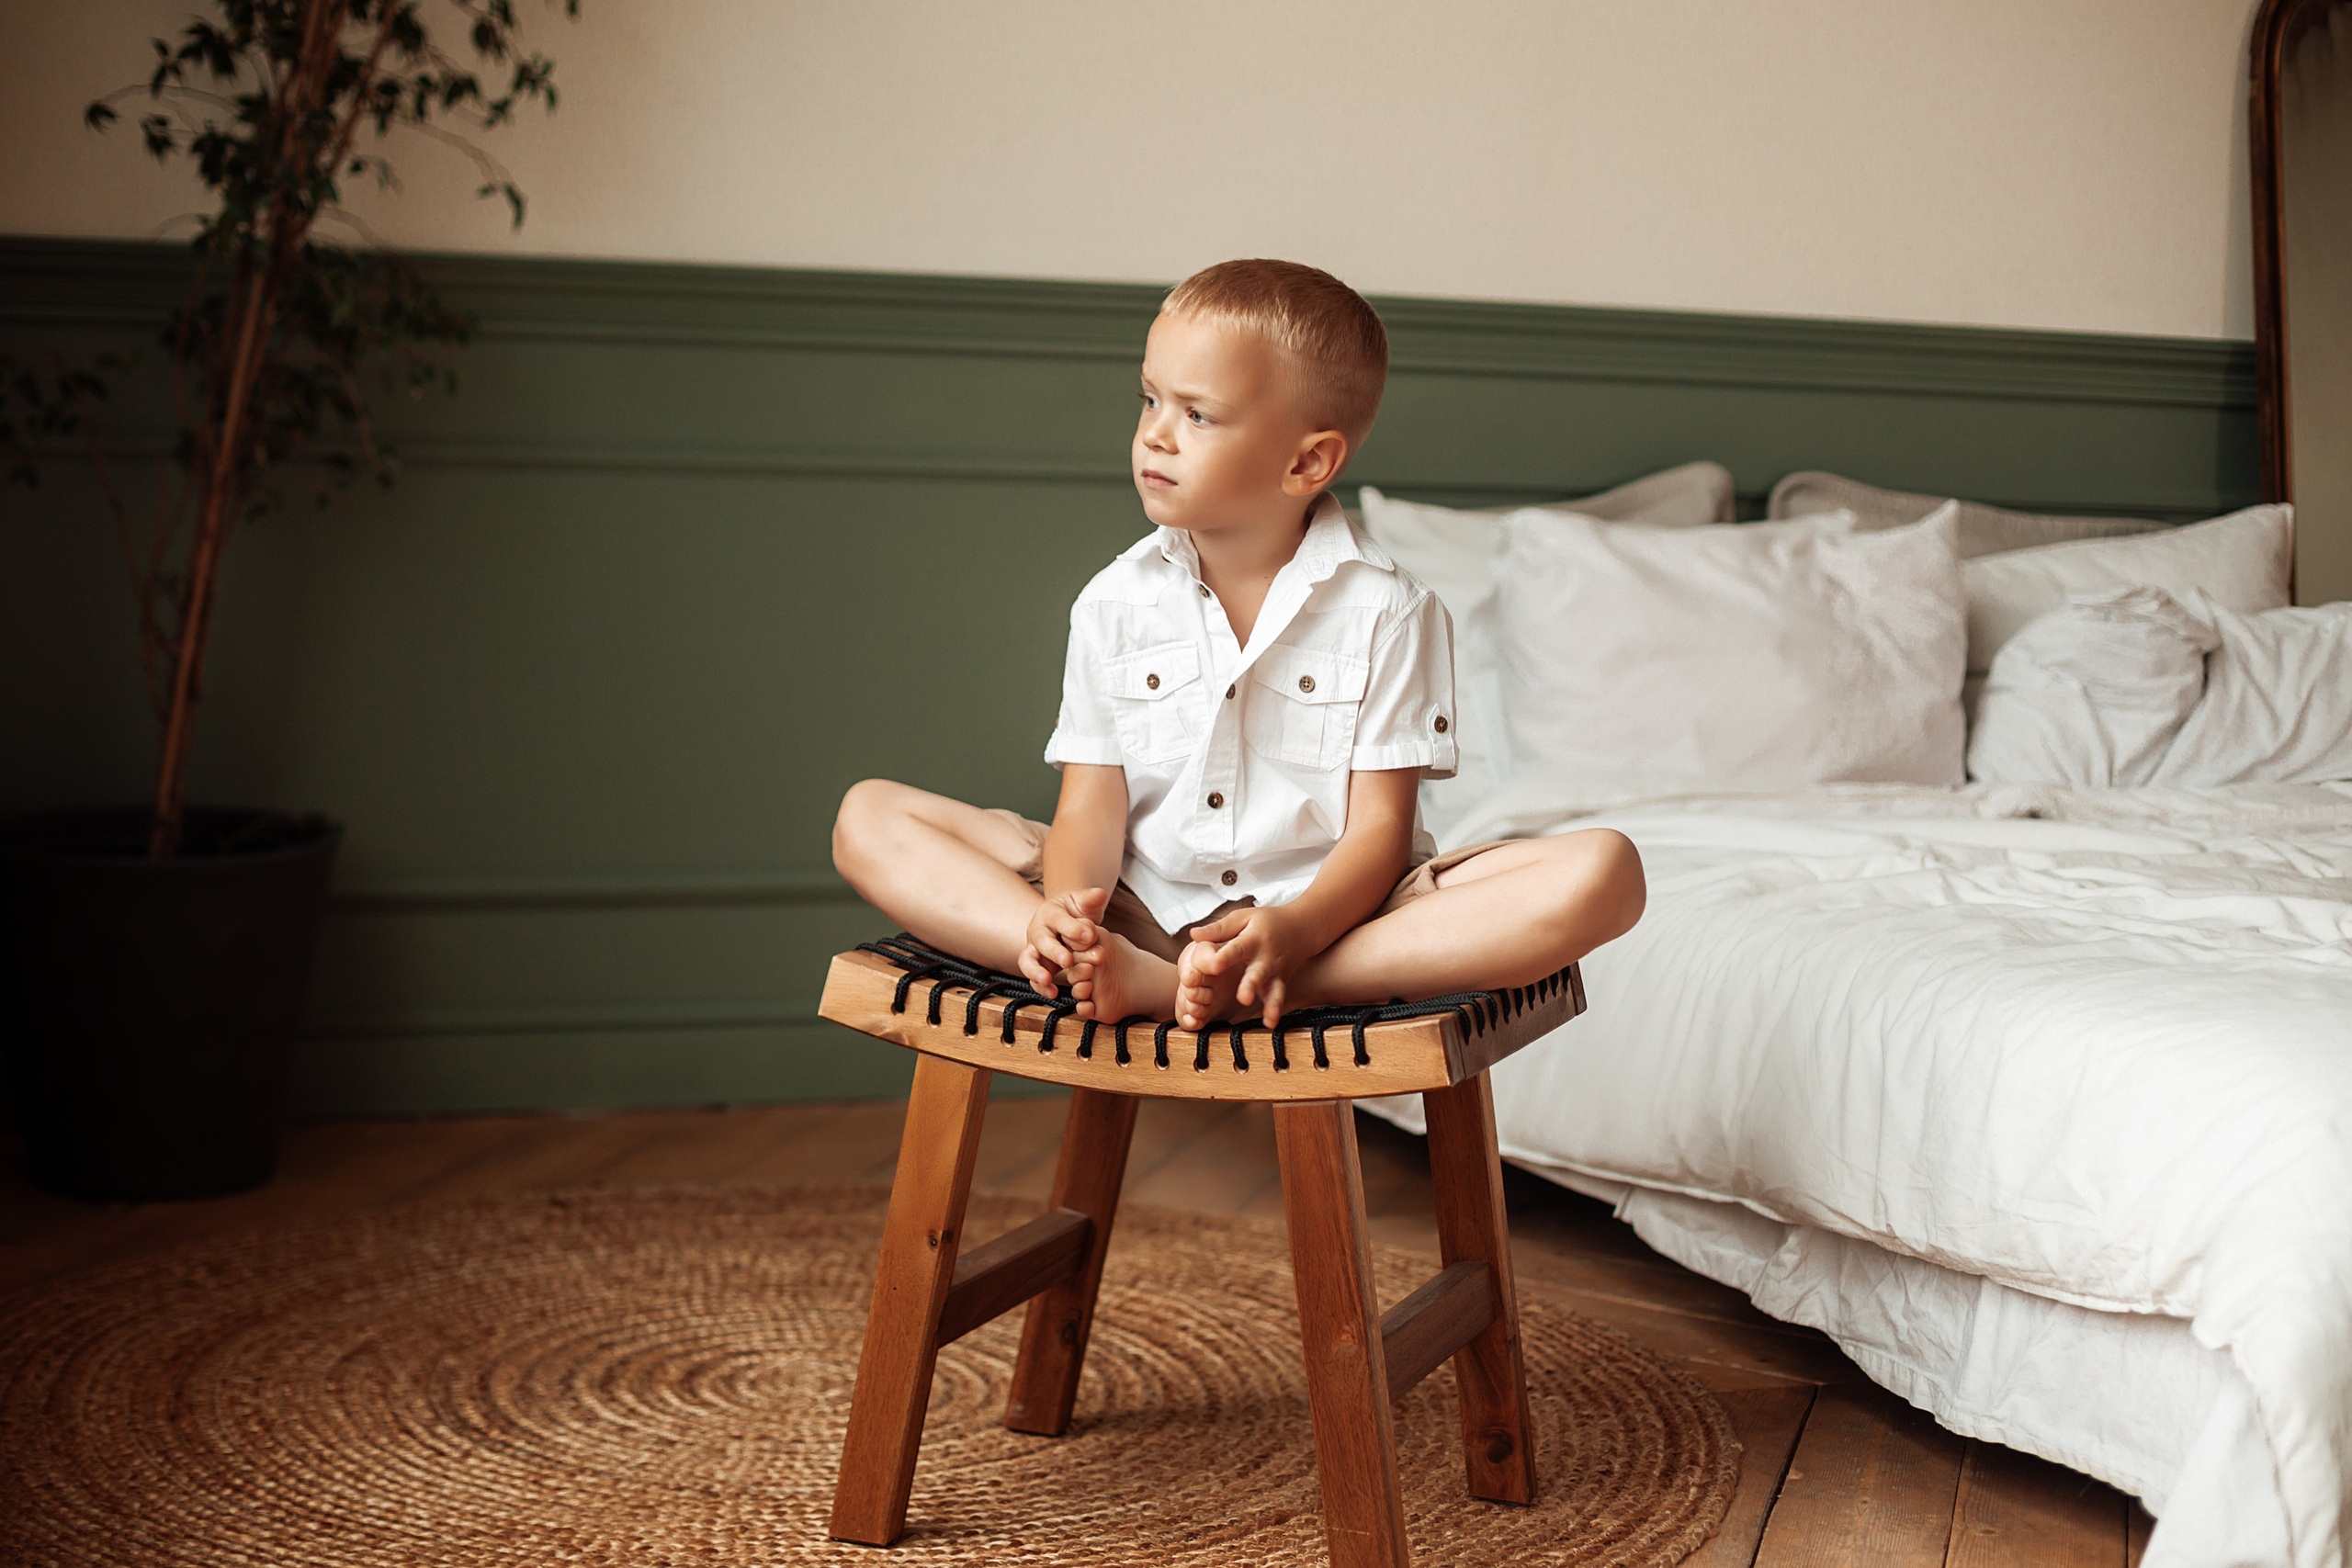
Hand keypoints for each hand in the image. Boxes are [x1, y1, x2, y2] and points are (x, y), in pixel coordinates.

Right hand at [1020, 887, 1109, 996]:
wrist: (1068, 922)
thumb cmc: (1077, 911)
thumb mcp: (1085, 902)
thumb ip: (1091, 899)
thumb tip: (1100, 893)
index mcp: (1050, 912)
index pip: (1058, 918)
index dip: (1072, 927)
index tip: (1090, 936)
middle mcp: (1038, 930)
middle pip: (1040, 939)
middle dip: (1053, 950)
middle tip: (1067, 960)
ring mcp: (1034, 949)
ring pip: (1027, 960)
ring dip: (1036, 971)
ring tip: (1048, 980)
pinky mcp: (1036, 966)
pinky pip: (1033, 978)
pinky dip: (1040, 987)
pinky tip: (1053, 994)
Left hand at [1182, 904, 1314, 1028]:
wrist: (1300, 928)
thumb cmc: (1265, 923)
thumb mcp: (1243, 918)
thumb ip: (1219, 929)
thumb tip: (1193, 934)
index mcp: (1253, 939)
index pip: (1237, 949)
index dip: (1226, 958)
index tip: (1213, 966)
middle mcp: (1266, 957)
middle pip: (1257, 973)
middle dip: (1251, 985)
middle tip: (1243, 998)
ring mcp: (1276, 972)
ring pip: (1273, 989)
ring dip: (1270, 1003)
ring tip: (1266, 1018)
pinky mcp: (1281, 982)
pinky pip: (1279, 996)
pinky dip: (1275, 1010)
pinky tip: (1271, 1024)